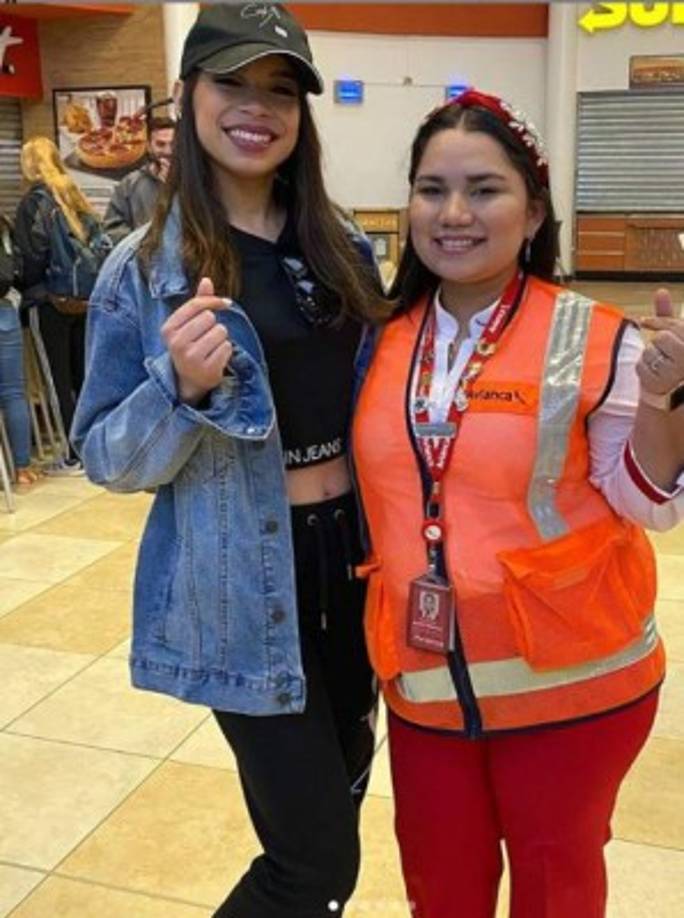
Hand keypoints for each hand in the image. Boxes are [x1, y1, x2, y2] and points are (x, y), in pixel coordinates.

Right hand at [161, 276, 232, 404]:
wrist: (187, 381)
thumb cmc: (190, 346)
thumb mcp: (189, 324)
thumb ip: (198, 302)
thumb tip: (207, 280)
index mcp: (168, 329)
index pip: (196, 305)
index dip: (214, 301)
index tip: (226, 303)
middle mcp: (177, 343)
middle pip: (210, 318)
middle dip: (215, 325)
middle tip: (207, 338)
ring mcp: (191, 358)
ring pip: (221, 332)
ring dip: (221, 339)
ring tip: (211, 348)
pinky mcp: (206, 369)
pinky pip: (227, 348)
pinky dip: (226, 351)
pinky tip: (216, 358)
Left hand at [637, 288, 683, 395]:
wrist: (671, 390)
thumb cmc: (672, 358)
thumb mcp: (675, 335)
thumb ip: (667, 315)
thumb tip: (661, 290)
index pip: (672, 326)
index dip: (657, 322)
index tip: (645, 322)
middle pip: (660, 338)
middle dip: (656, 343)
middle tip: (663, 352)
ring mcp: (676, 372)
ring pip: (650, 352)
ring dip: (650, 357)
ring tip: (661, 365)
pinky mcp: (661, 384)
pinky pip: (641, 366)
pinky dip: (643, 369)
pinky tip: (654, 375)